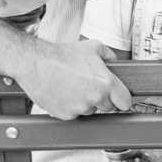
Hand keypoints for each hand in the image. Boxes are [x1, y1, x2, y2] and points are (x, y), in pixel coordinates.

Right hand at [16, 39, 132, 118]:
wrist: (35, 62)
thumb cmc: (63, 55)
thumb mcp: (93, 47)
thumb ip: (110, 55)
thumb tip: (115, 62)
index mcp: (106, 82)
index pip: (125, 102)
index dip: (122, 99)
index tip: (119, 98)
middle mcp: (95, 97)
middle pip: (108, 107)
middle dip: (103, 99)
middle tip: (91, 87)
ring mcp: (79, 108)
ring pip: (91, 111)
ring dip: (87, 103)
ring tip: (75, 87)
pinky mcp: (64, 114)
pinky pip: (74, 115)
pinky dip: (71, 107)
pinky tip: (65, 94)